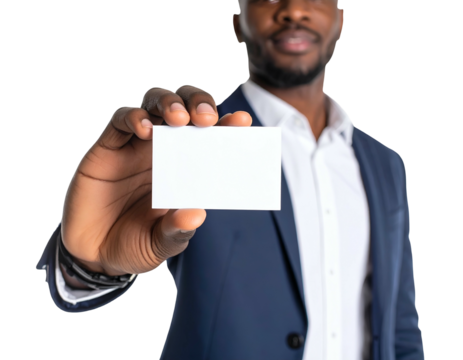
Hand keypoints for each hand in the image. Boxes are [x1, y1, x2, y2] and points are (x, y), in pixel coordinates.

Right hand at [61, 84, 251, 275]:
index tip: (242, 121)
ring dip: (169, 103)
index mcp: (186, 169)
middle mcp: (165, 151)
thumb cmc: (134, 244)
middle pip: (185, 107)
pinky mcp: (108, 146)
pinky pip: (121, 120)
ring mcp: (136, 145)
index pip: (210, 138)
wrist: (94, 254)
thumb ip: (177, 231)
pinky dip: (134, 118)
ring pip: (155, 103)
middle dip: (198, 103)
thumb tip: (197, 215)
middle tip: (206, 119)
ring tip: (178, 119)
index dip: (227, 126)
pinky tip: (146, 129)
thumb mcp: (160, 244)